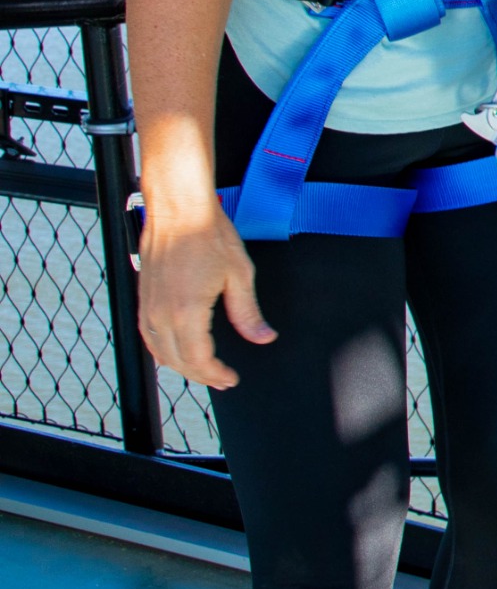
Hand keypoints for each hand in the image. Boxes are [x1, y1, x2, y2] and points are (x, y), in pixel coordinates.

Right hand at [137, 202, 271, 388]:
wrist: (179, 209)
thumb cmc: (209, 234)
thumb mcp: (240, 275)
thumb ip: (248, 313)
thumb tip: (262, 337)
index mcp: (186, 311)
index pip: (199, 359)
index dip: (215, 374)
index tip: (230, 378)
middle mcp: (162, 314)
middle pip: (178, 361)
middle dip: (200, 375)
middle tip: (221, 379)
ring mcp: (148, 307)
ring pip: (159, 352)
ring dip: (180, 366)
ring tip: (202, 370)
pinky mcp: (142, 298)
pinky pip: (148, 336)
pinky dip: (162, 351)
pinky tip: (175, 351)